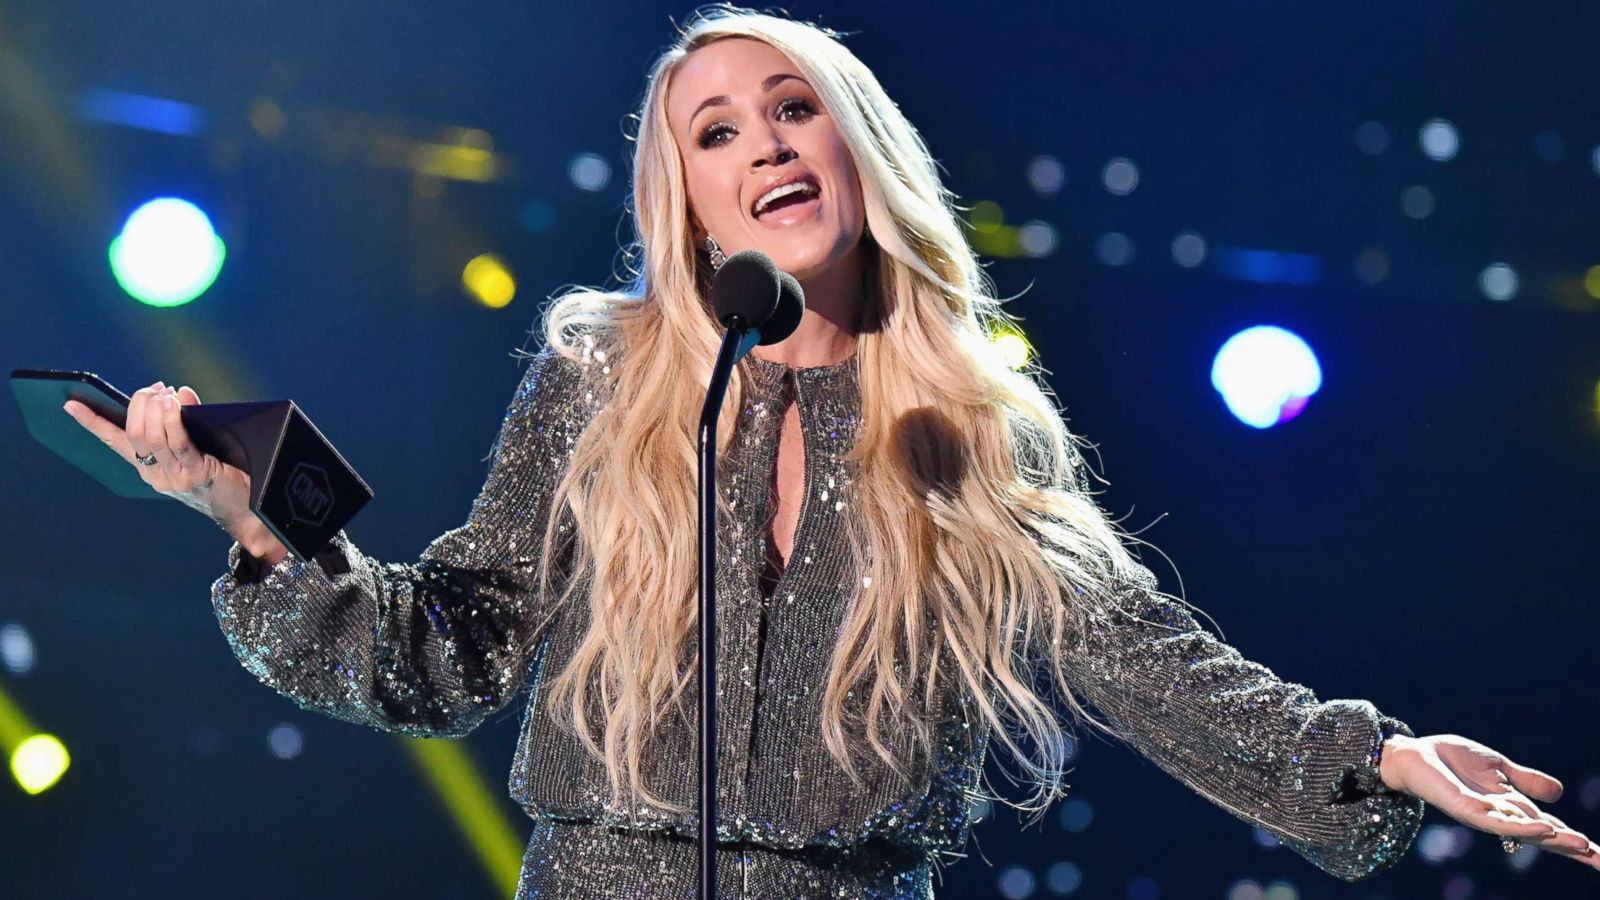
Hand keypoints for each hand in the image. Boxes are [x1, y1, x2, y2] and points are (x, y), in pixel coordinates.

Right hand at [63, 380, 249, 524]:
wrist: (249, 509)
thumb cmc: (224, 473)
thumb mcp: (197, 446)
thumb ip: (184, 422)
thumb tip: (178, 392)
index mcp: (149, 468)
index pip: (116, 442)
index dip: (93, 423)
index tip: (71, 405)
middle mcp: (155, 474)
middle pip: (134, 433)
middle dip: (139, 404)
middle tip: (154, 388)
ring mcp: (174, 476)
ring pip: (151, 437)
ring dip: (155, 409)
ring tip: (164, 392)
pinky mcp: (196, 474)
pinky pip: (179, 443)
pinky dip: (174, 420)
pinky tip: (175, 403)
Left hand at [1380, 733, 1598, 870]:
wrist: (1413, 754)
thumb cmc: (1451, 760)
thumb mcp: (1498, 766)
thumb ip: (1527, 781)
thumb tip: (1559, 794)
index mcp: (1511, 806)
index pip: (1550, 826)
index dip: (1574, 840)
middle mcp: (1500, 815)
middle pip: (1543, 836)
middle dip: (1573, 848)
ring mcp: (1484, 814)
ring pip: (1525, 832)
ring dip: (1554, 838)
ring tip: (1582, 845)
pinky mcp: (1466, 808)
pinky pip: (1496, 822)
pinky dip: (1520, 827)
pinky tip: (1541, 828)